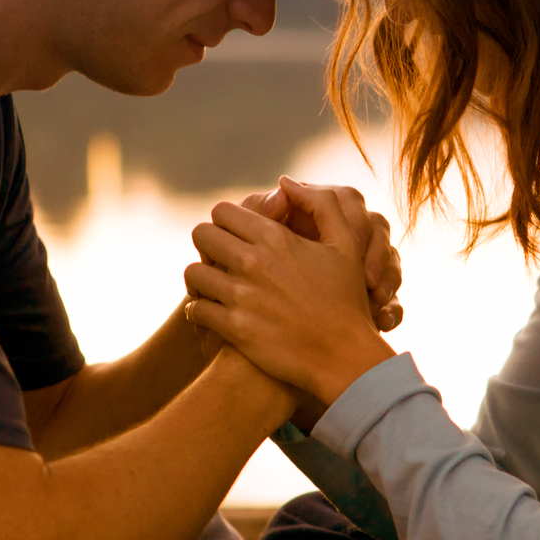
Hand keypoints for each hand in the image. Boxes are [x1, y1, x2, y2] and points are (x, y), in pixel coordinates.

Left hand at [185, 178, 397, 405]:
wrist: (344, 356)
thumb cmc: (346, 299)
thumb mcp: (346, 244)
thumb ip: (321, 204)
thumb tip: (285, 182)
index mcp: (276, 237)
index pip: (223, 212)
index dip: (225, 222)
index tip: (234, 236)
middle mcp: (254, 263)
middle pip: (202, 235)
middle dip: (208, 245)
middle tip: (220, 259)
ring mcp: (242, 296)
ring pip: (193, 273)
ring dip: (200, 278)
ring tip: (212, 286)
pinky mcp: (234, 328)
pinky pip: (196, 310)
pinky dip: (198, 311)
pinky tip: (211, 313)